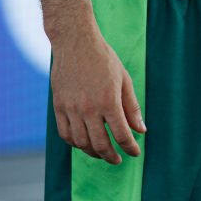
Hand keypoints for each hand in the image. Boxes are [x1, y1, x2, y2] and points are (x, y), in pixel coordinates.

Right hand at [51, 27, 145, 163]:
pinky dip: (75, 143)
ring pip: (82, 143)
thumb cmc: (103, 58)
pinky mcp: (59, 107)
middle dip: (111, 156)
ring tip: (101, 152)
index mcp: (108, 100)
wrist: (75, 42)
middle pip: (101, 145)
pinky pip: (65, 134)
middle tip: (117, 159)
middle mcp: (89, 108)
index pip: (121, 135)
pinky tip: (83, 142)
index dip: (130, 147)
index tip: (134, 153)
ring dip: (93, 152)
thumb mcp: (123, 79)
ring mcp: (71, 109)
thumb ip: (132, 106)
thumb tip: (141, 130)